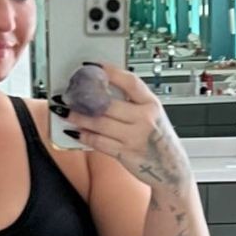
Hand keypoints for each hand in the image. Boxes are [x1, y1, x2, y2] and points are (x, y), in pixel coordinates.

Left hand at [62, 63, 192, 194]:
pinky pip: (99, 143)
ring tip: (65, 112)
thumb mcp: (153, 115)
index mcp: (152, 104)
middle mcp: (145, 119)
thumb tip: (102, 89)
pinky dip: (84, 136)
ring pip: (100, 123)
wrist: (171, 169)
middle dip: (84, 99)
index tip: (92, 66)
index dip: (109, 72)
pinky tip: (74, 131)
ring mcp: (135, 137)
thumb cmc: (159, 141)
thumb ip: (133, 102)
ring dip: (78, 117)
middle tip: (69, 95)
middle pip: (108, 104)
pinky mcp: (126, 154)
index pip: (129, 81)